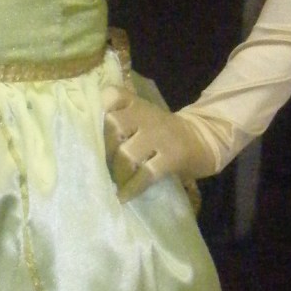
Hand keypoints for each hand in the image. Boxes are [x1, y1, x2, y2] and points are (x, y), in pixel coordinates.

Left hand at [102, 86, 217, 202]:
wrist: (204, 139)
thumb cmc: (162, 132)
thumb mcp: (143, 115)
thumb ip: (119, 118)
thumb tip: (86, 141)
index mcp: (137, 104)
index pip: (111, 95)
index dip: (99, 109)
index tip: (91, 128)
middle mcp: (148, 115)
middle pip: (114, 125)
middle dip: (103, 149)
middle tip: (101, 165)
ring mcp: (161, 136)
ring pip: (127, 153)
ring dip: (117, 172)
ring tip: (114, 183)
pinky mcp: (173, 157)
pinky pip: (146, 174)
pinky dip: (132, 188)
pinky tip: (123, 196)